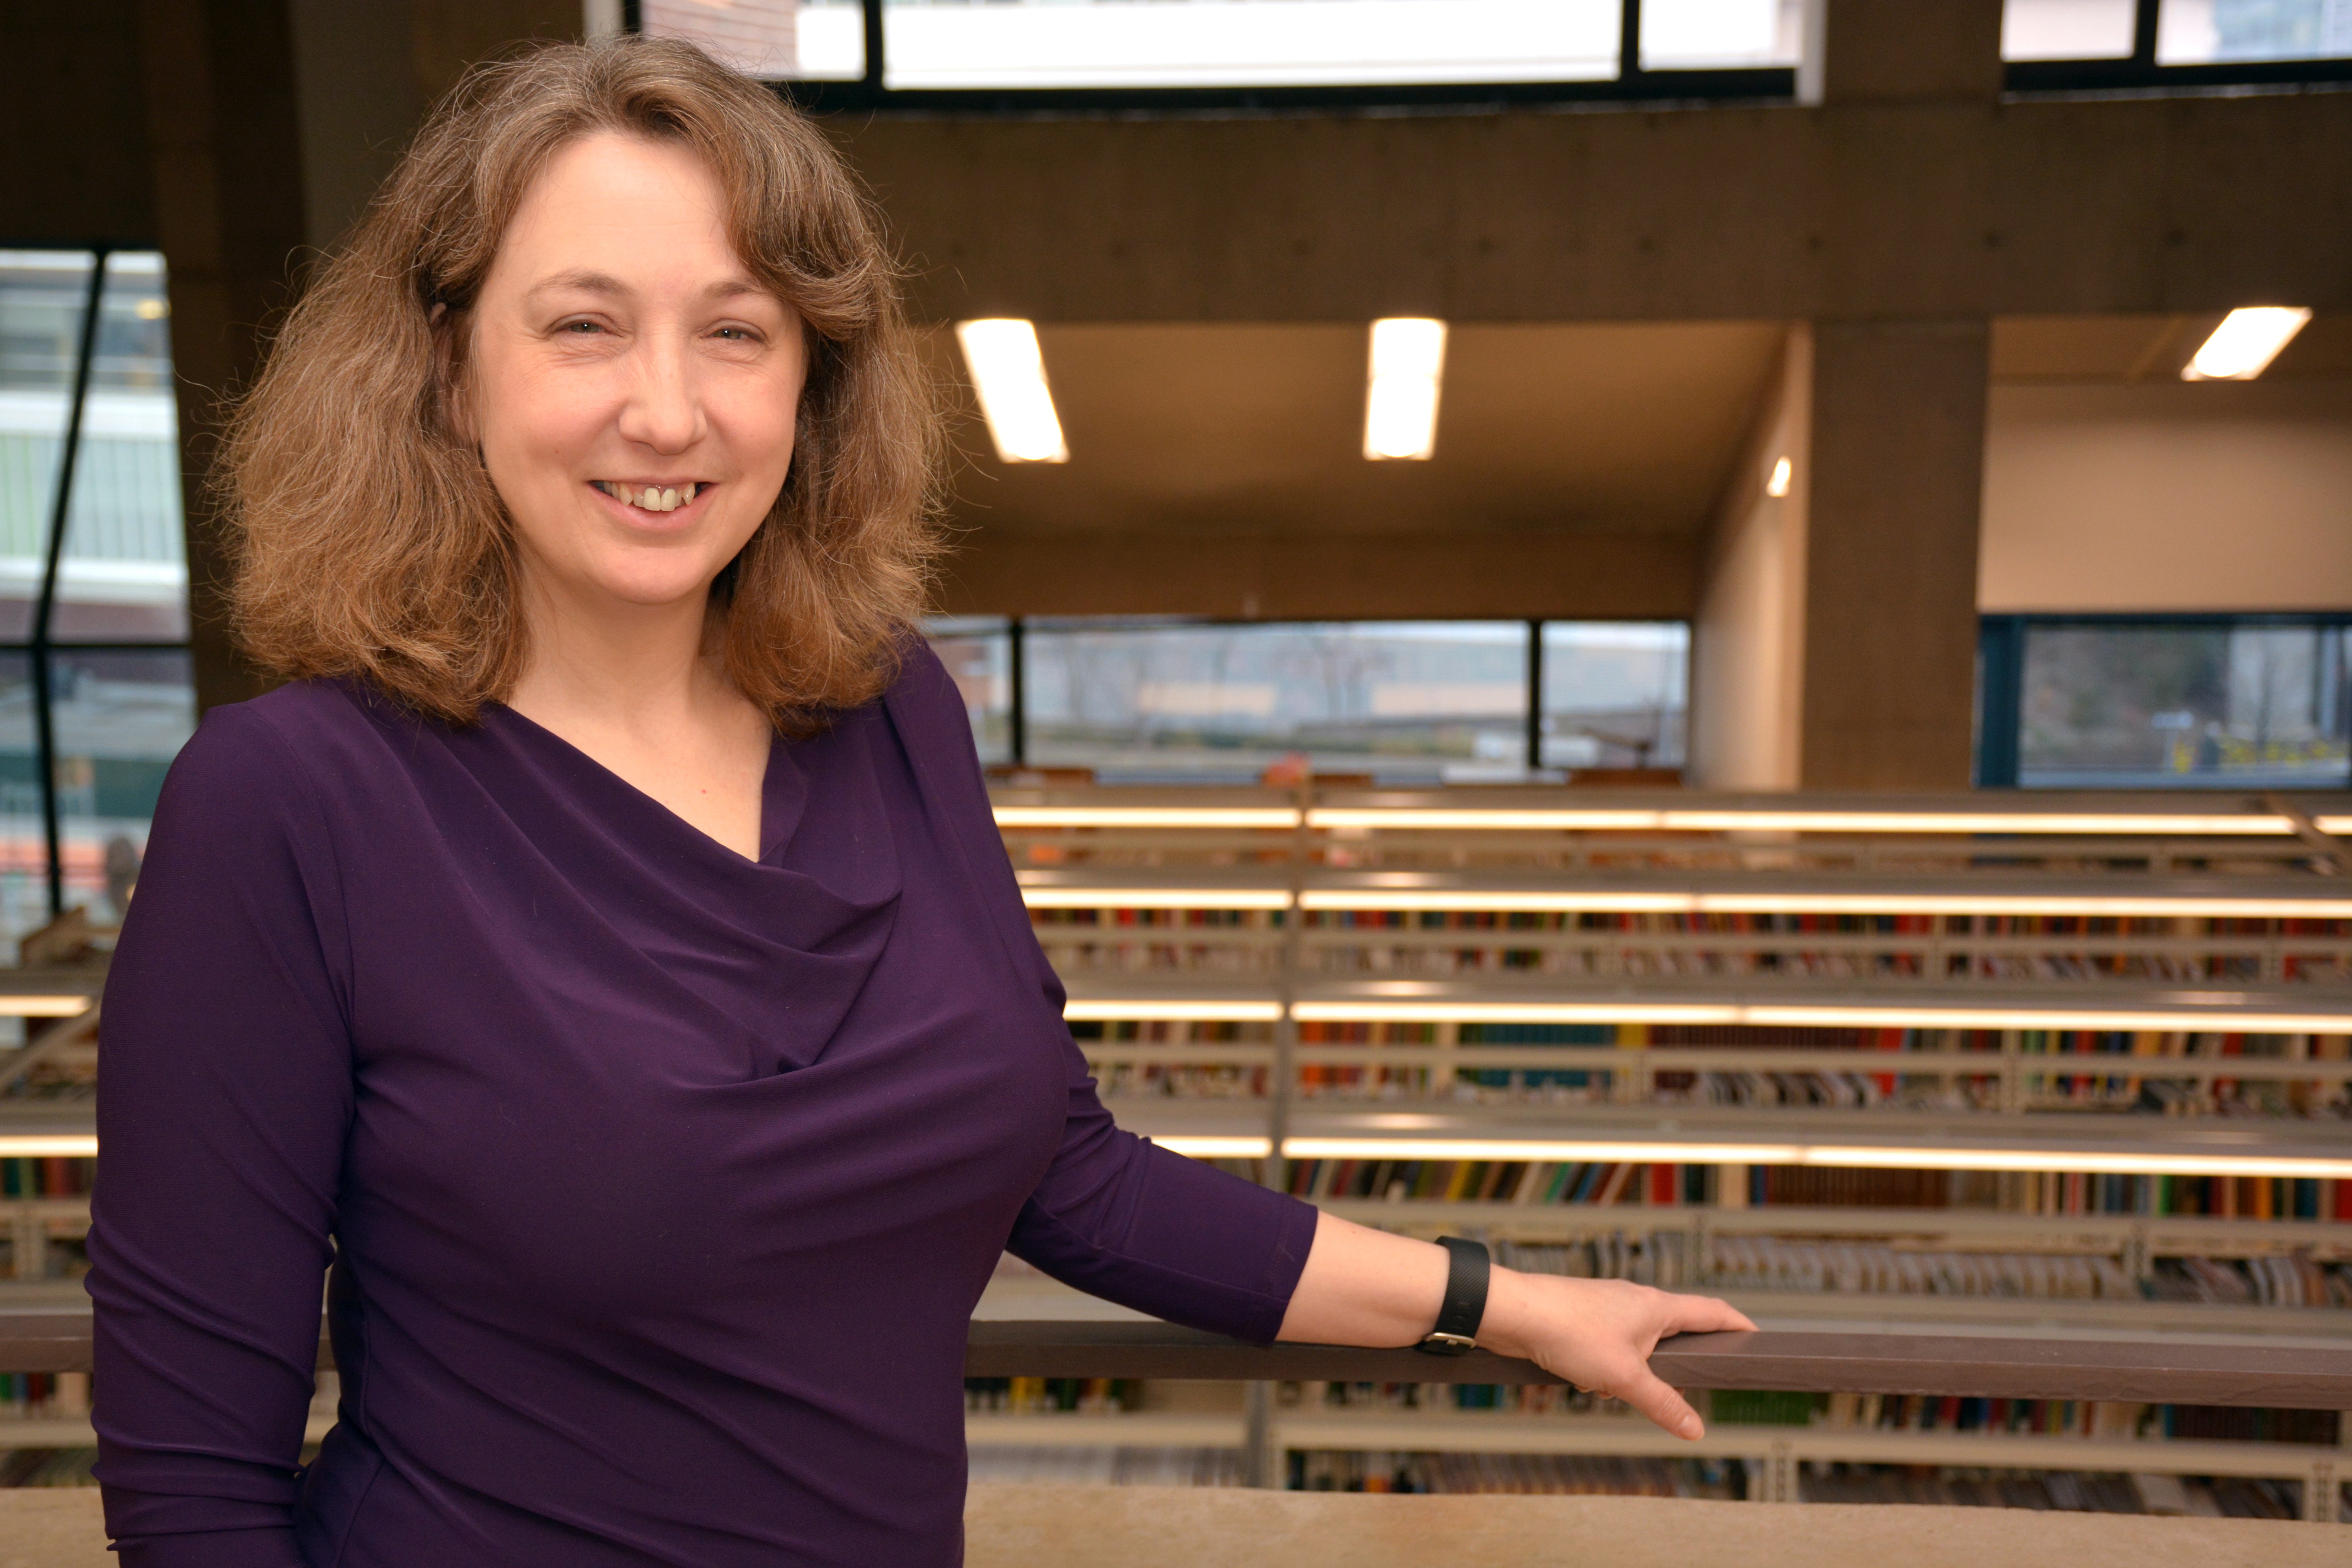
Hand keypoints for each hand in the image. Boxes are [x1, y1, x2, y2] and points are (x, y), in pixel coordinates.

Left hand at [1475, 1270, 1756, 1439]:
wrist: (1513, 1312)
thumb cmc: (1570, 1331)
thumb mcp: (1624, 1377)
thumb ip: (1663, 1404)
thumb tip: (1696, 1430)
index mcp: (1657, 1305)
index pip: (1712, 1312)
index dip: (1739, 1325)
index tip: (1758, 1338)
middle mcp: (1636, 1300)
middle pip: (1676, 1330)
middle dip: (1676, 1363)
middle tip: (1684, 1386)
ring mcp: (1609, 1308)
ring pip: (1638, 1346)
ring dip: (1632, 1372)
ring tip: (1610, 1387)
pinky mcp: (1584, 1318)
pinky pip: (1610, 1349)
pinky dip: (1606, 1370)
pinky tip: (1587, 1383)